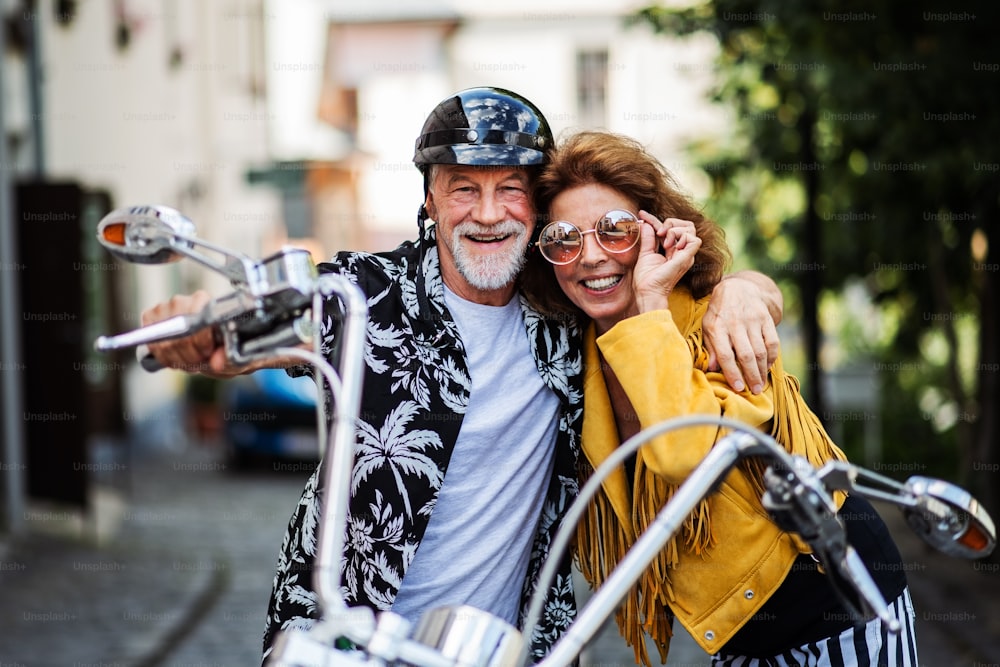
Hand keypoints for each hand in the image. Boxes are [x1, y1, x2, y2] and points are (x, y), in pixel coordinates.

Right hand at [141, 290, 244, 377]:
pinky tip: (175, 358)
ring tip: (190, 361)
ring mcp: (163, 309)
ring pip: (164, 344)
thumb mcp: (231, 348)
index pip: (197, 323)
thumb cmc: (221, 340)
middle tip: (199, 362)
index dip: (202, 345)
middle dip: (190, 356)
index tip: (208, 354)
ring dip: (178, 359)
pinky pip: (151, 343)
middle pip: (180, 337)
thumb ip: (226, 355)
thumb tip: (216, 364)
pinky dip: (163, 357)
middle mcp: (181, 301)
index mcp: (205, 301)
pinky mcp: (149, 317)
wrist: (206, 335)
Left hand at [632, 213, 701, 313]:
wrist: (648, 291)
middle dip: (671, 222)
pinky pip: (695, 239)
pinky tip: (672, 246)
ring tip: (665, 243)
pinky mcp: (688, 258)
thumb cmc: (646, 278)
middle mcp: (681, 251)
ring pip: (690, 228)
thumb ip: (648, 238)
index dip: (655, 219)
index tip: (642, 214)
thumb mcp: (645, 253)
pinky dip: (683, 238)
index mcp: (672, 250)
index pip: (669, 228)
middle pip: (686, 224)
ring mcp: (686, 254)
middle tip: (659, 233)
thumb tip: (645, 223)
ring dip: (675, 230)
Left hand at [702, 275, 780, 393]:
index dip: (733, 373)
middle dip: (751, 376)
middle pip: (746, 355)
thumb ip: (710, 347)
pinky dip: (772, 357)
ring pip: (760, 350)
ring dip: (761, 370)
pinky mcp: (766, 318)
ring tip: (760, 383)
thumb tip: (713, 368)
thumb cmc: (719, 313)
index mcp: (718, 327)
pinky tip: (768, 367)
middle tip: (754, 391)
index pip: (726, 355)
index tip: (738, 388)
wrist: (738, 288)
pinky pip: (772, 342)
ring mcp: (752, 321)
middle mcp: (736, 324)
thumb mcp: (708, 327)